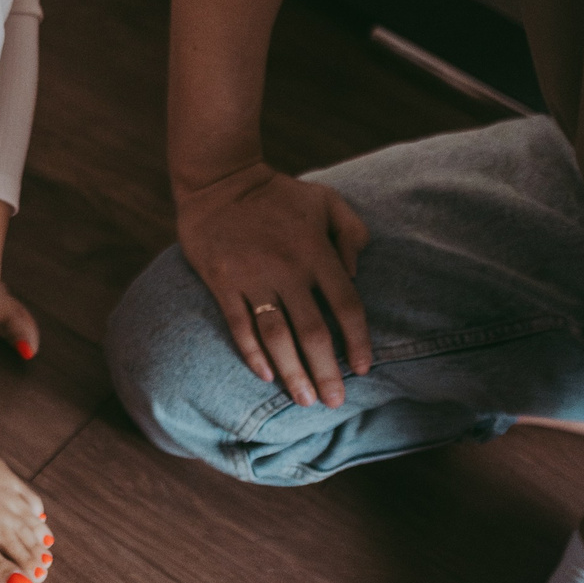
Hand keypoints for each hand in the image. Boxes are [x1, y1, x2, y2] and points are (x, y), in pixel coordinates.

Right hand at [174, 162, 371, 407]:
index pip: (345, 305)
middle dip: (326, 371)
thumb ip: (352, 233)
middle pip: (312, 331)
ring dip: (291, 372)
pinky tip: (265, 375)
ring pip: (276, 336)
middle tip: (334, 402)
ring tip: (303, 400)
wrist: (219, 180)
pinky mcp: (222, 282)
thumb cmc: (278, 194)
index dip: (358, 340)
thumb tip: (356, 275)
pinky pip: (239, 325)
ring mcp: (251, 278)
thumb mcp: (327, 201)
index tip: (364, 368)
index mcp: (315, 252)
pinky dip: (252, 353)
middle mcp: (286, 270)